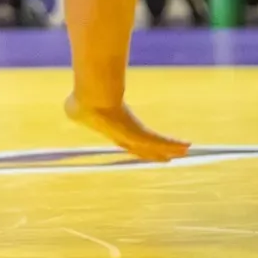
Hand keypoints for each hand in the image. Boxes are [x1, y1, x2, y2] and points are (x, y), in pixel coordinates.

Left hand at [65, 94, 189, 162]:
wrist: (91, 100)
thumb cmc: (82, 100)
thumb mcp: (76, 104)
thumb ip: (79, 102)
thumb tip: (71, 97)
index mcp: (109, 131)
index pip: (125, 143)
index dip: (135, 148)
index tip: (143, 152)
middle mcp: (122, 138)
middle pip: (142, 149)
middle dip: (154, 154)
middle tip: (167, 159)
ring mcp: (131, 137)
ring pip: (153, 147)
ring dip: (168, 150)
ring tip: (183, 153)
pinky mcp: (140, 134)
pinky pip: (159, 141)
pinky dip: (172, 144)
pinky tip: (186, 145)